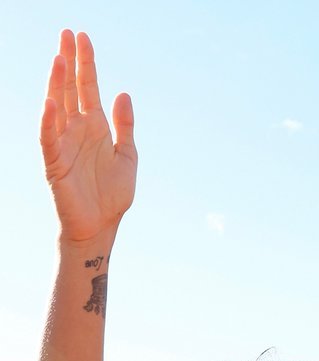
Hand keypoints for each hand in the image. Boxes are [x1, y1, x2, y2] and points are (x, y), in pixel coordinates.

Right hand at [40, 30, 136, 243]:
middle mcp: (76, 129)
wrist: (101, 226)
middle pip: (68, 88)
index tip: (82, 37)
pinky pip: (48, 137)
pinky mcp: (54, 161)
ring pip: (56, 106)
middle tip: (66, 33)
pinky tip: (50, 102)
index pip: (87, 86)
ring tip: (59, 58)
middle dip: (67, 61)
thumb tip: (123, 93)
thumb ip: (125, 126)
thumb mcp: (127, 155)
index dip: (85, 63)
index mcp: (95, 126)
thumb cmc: (113, 195)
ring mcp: (63, 143)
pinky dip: (48, 120)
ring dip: (56, 82)